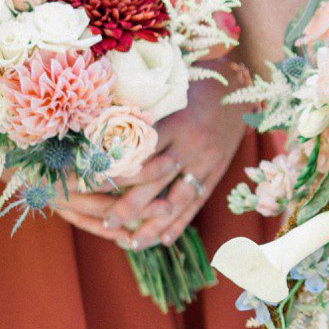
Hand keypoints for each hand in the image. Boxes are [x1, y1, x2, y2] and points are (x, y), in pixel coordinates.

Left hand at [54, 73, 245, 248]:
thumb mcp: (168, 95)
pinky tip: (164, 239)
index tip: (89, 183)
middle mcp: (190, 145)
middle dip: (128, 205)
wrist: (239, 88)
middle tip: (105, 221)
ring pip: (176, 200)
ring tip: (131, 242)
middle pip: (154, 182)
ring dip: (153, 224)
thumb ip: (141, 114)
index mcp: (174, 123)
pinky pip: (197, 202)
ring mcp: (206, 162)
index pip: (139, 153)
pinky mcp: (216, 171)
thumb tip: (100, 133)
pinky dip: (181, 222)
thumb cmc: (194, 86)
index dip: (114, 170)